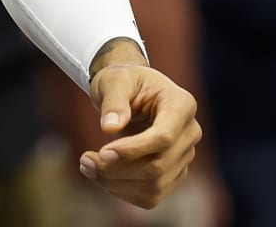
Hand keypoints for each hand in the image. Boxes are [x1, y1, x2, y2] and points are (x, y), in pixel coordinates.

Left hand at [82, 58, 201, 209]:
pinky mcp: (174, 173)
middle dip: (118, 168)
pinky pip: (152, 195)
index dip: (134, 150)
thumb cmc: (124, 81)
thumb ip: (113, 101)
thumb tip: (110, 128)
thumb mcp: (114, 80)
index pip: (164, 137)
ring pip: (155, 185)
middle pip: (158, 165)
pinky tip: (102, 176)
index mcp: (182, 104)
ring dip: (117, 183)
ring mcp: (185, 156)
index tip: (102, 152)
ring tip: (87, 166)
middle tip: (84, 160)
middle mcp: (190, 132)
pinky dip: (123, 191)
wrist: (131, 92)